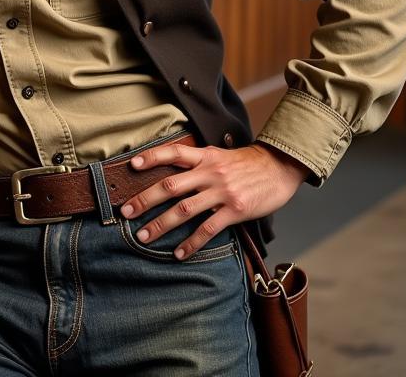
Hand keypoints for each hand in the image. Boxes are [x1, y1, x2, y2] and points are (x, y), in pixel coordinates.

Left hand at [120, 141, 310, 258]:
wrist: (279, 169)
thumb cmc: (246, 164)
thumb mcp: (220, 155)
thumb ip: (197, 161)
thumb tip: (170, 168)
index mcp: (205, 156)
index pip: (174, 152)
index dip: (153, 157)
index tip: (132, 165)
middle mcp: (210, 172)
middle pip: (171, 185)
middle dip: (145, 199)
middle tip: (126, 212)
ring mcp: (222, 192)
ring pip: (184, 210)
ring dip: (161, 224)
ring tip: (143, 236)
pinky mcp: (235, 210)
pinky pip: (208, 229)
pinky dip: (191, 243)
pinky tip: (178, 253)